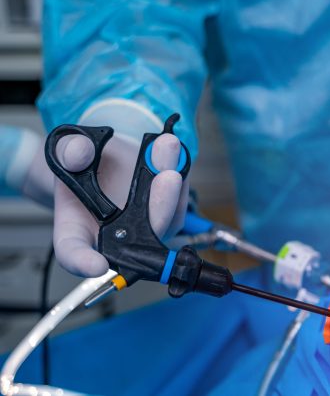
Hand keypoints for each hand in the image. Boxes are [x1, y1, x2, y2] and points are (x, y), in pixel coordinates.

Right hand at [53, 133, 188, 276]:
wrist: (103, 159)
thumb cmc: (81, 166)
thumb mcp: (66, 151)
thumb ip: (69, 152)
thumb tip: (79, 152)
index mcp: (77, 232)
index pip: (74, 254)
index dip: (84, 262)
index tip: (96, 264)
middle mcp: (117, 237)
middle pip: (140, 236)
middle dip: (158, 206)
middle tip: (167, 177)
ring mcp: (146, 226)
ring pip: (167, 216)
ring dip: (174, 185)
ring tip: (168, 148)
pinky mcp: (167, 211)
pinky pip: (179, 198)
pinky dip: (180, 173)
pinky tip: (174, 151)